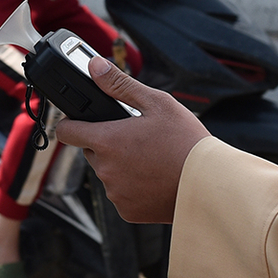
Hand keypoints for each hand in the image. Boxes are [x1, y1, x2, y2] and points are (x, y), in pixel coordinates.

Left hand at [52, 57, 209, 223]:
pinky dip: (132, 187)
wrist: (210, 184)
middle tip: (136, 139)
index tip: (82, 122)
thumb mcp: (157, 103)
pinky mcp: (127, 211)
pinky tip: (154, 178)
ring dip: (120, 166)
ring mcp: (115, 193)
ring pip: (108, 174)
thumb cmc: (186, 142)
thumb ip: (120, 84)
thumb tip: (95, 66)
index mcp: (107, 141)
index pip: (67, 132)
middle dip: (107, 144)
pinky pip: (121, 195)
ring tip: (150, 159)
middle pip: (92, 152)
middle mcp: (105, 169)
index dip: (72, 124)